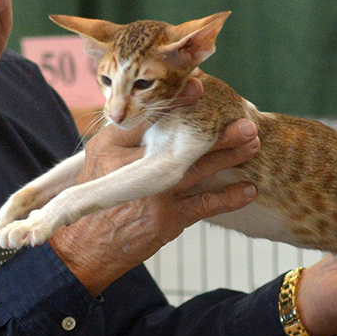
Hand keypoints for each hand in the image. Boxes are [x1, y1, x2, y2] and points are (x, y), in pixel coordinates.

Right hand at [48, 80, 258, 293]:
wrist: (85, 248)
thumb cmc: (95, 198)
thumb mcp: (100, 160)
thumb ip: (126, 137)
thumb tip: (160, 110)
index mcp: (112, 145)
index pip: (147, 117)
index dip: (176, 102)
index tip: (200, 87)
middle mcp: (132, 167)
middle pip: (180, 142)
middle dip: (216, 131)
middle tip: (245, 120)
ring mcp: (152, 193)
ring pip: (198, 169)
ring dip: (228, 156)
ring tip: (252, 143)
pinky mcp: (166, 219)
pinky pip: (205, 205)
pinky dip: (229, 197)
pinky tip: (248, 190)